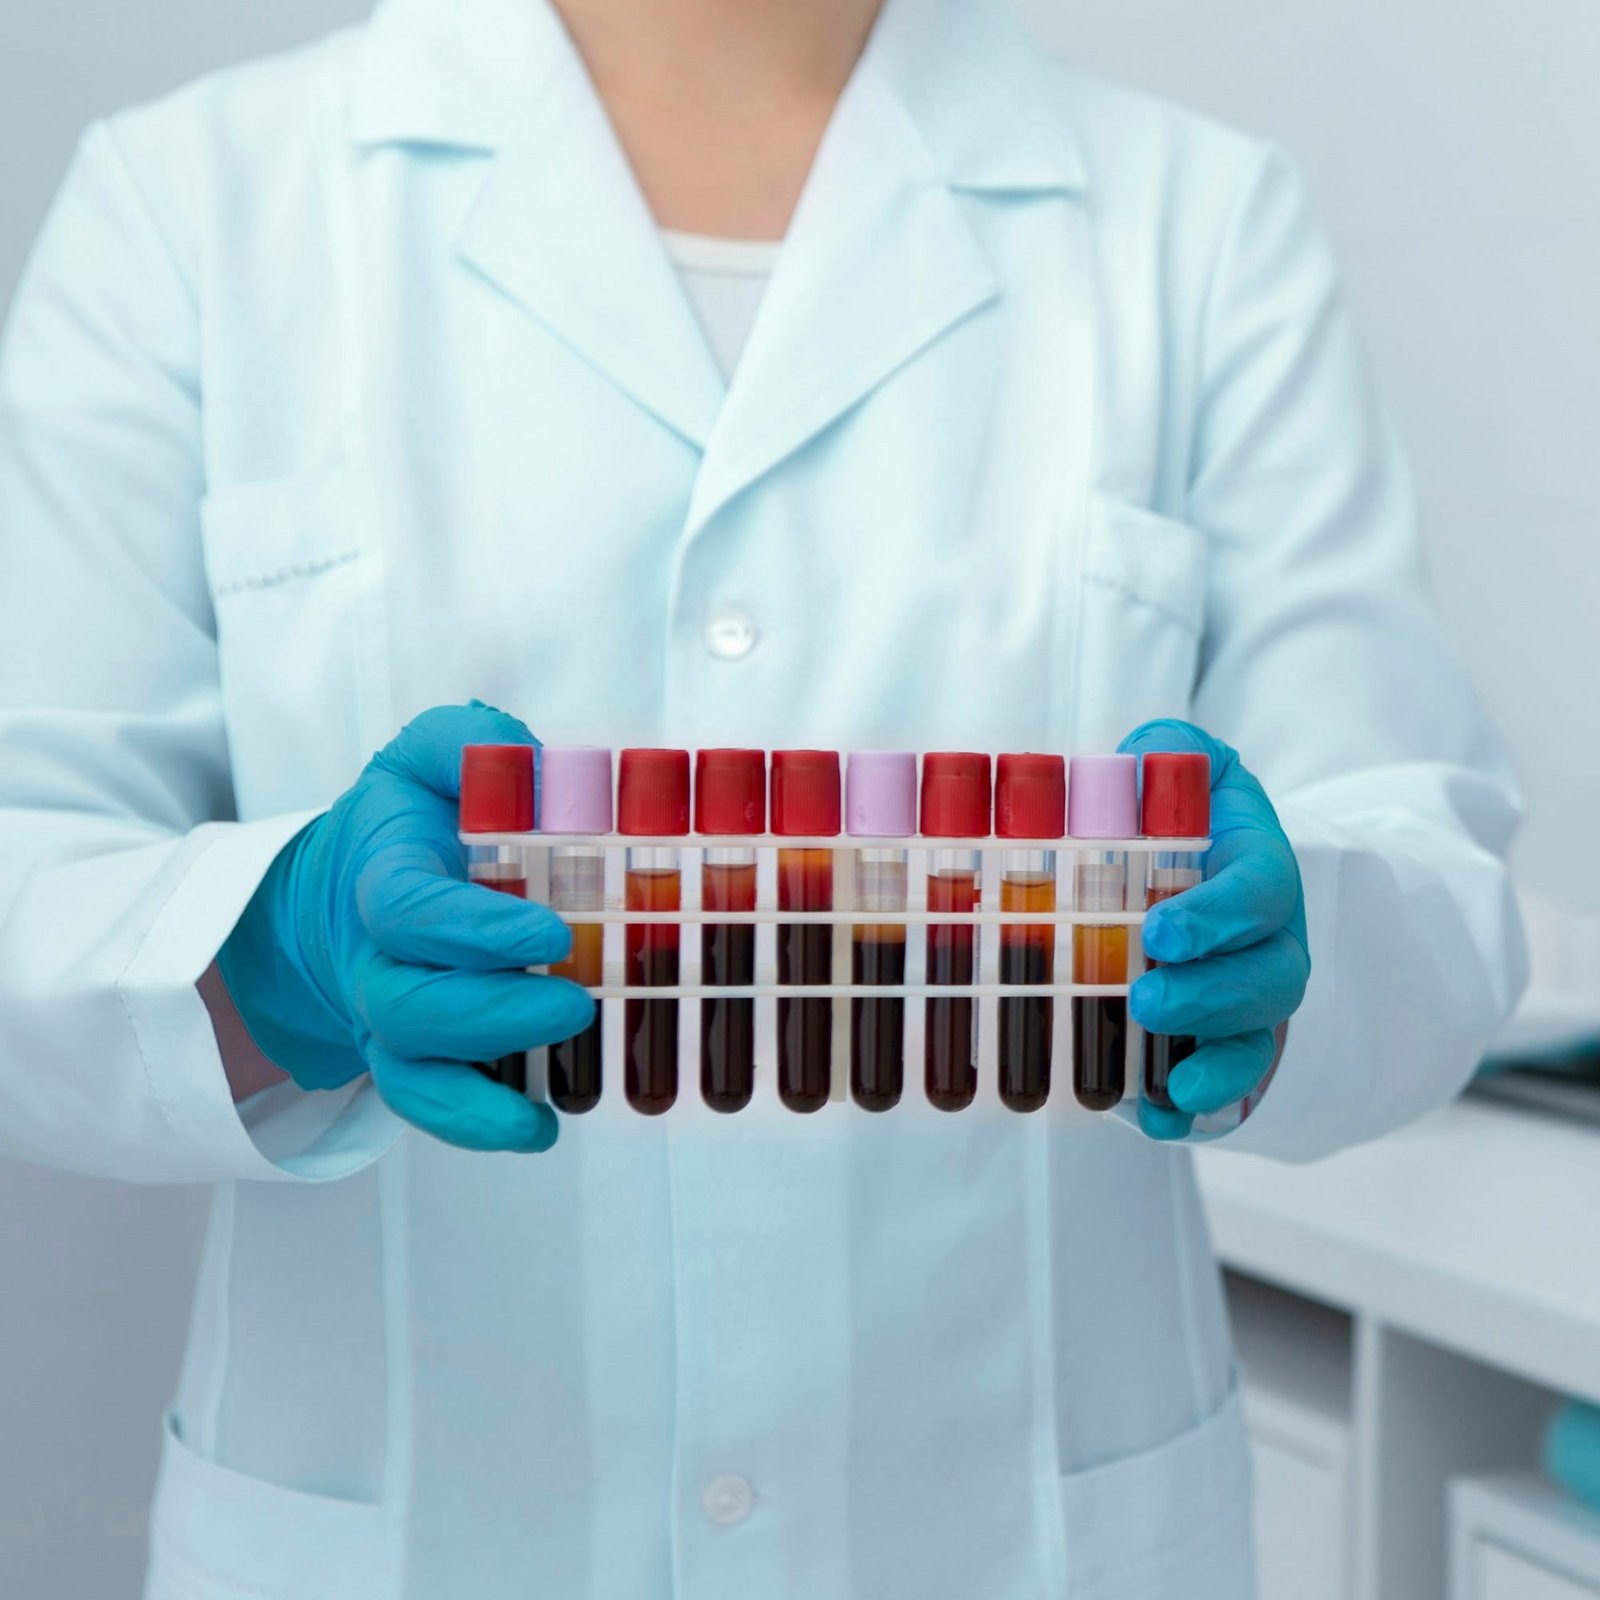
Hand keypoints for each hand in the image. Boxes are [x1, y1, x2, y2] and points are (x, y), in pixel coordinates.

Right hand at [217, 704, 592, 1151]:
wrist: (344, 886)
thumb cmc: (409, 818)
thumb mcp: (430, 755)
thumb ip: (469, 743)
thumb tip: (529, 762)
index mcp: (381, 879)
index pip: (410, 912)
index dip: (474, 931)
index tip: (548, 933)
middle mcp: (376, 960)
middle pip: (409, 1005)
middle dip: (492, 1014)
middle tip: (573, 1001)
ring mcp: (388, 1018)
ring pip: (410, 1069)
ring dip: (482, 1090)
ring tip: (558, 1090)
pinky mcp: (411, 1056)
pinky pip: (426, 1105)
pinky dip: (477, 1125)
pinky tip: (539, 1128)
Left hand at [1117, 720, 1309, 1139]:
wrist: (1215, 866)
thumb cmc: (1188, 811)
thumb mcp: (1185, 763)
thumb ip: (1169, 751)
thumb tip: (1139, 759)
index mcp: (1259, 870)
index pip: (1258, 891)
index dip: (1217, 916)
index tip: (1160, 930)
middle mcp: (1270, 940)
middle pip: (1266, 979)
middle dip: (1209, 995)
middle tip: (1144, 997)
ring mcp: (1254, 998)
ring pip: (1257, 1037)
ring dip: (1214, 1061)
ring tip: (1164, 1080)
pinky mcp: (1226, 1042)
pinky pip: (1229, 1086)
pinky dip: (1196, 1111)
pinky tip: (1159, 1121)